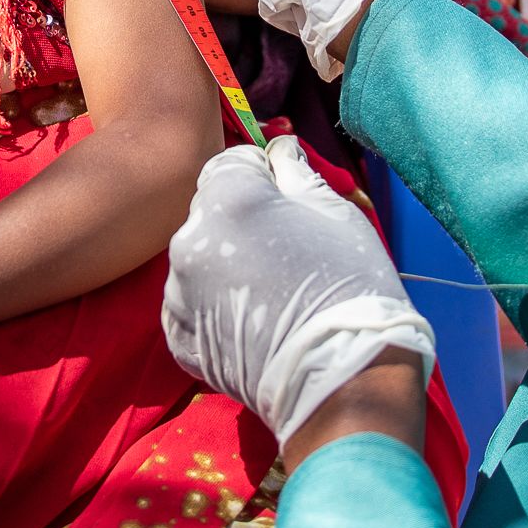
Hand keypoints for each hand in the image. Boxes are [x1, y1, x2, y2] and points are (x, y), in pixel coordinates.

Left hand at [162, 136, 432, 446]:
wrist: (344, 378)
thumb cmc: (348, 284)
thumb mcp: (334, 212)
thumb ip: (296, 172)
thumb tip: (280, 149)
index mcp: (226, 200)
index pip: (230, 162)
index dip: (261, 173)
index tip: (287, 195)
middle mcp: (189, 241)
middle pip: (211, 211)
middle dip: (242, 219)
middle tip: (287, 248)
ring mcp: (179, 294)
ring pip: (198, 259)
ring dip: (225, 264)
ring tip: (271, 290)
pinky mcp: (181, 339)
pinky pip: (189, 306)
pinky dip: (212, 308)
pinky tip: (251, 319)